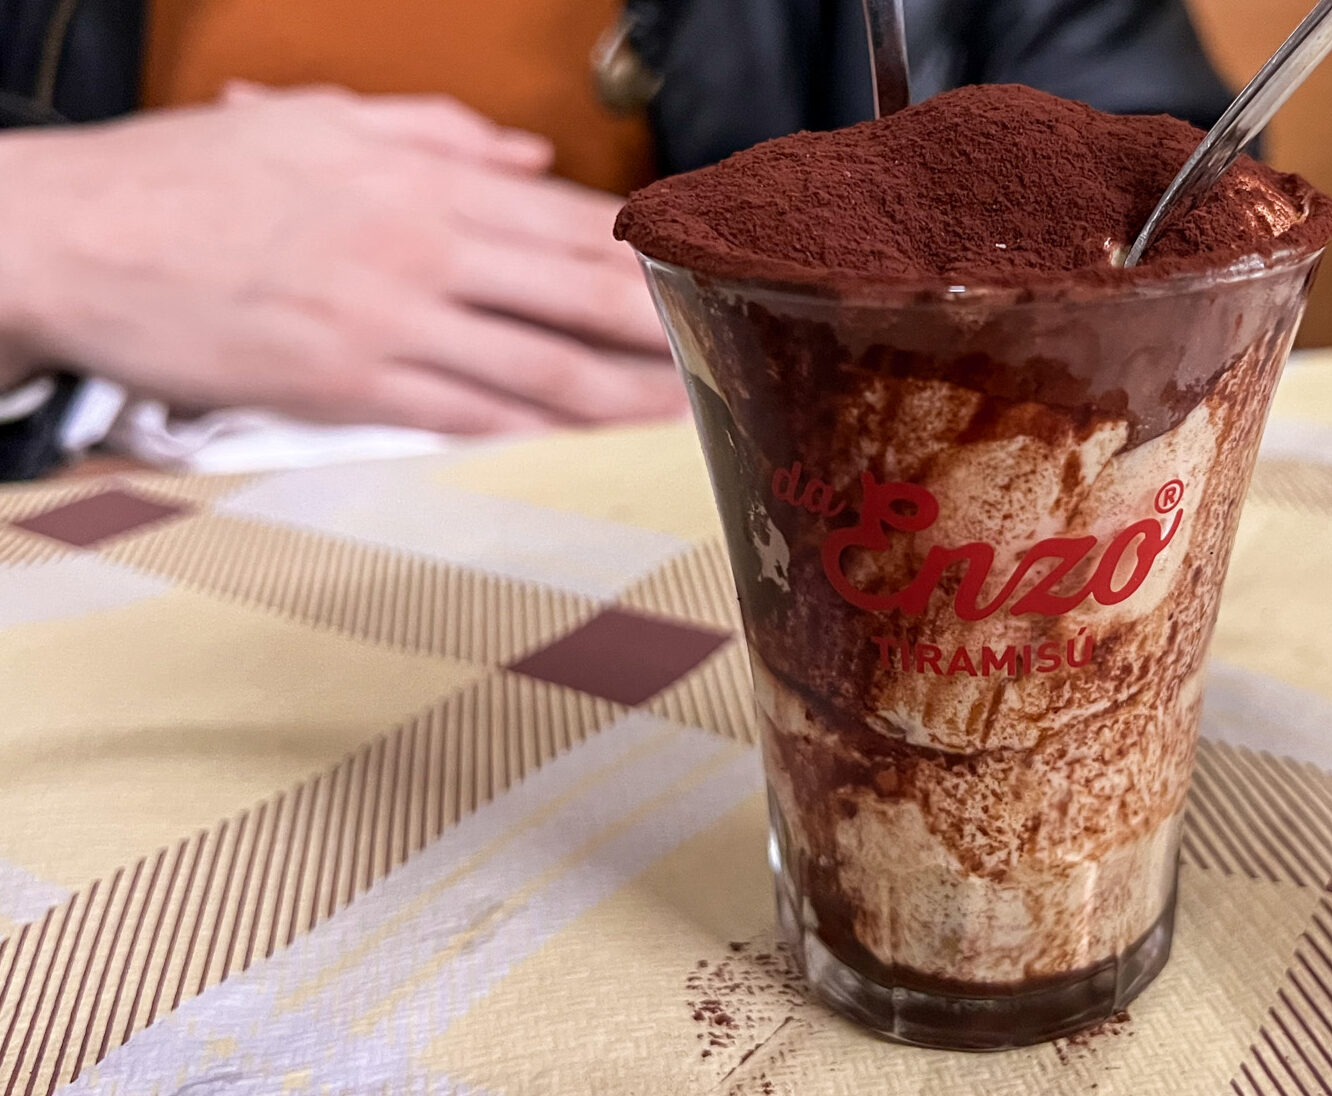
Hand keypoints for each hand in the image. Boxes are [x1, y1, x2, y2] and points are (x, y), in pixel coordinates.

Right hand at [0, 84, 681, 433]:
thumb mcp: (319, 120)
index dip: (658, 248)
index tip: (714, 267)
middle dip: (675, 325)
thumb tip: (528, 160)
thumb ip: (437, 134)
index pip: (574, 219)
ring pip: (544, 369)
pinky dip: (538, 430)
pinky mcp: (351, 392)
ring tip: (695, 409)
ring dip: (631, 393)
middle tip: (741, 348)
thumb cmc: (190, 177)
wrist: (69, 237)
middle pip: (584, 295)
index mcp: (424, 184)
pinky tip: (590, 441)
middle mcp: (424, 254)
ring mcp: (392, 329)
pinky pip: (470, 417)